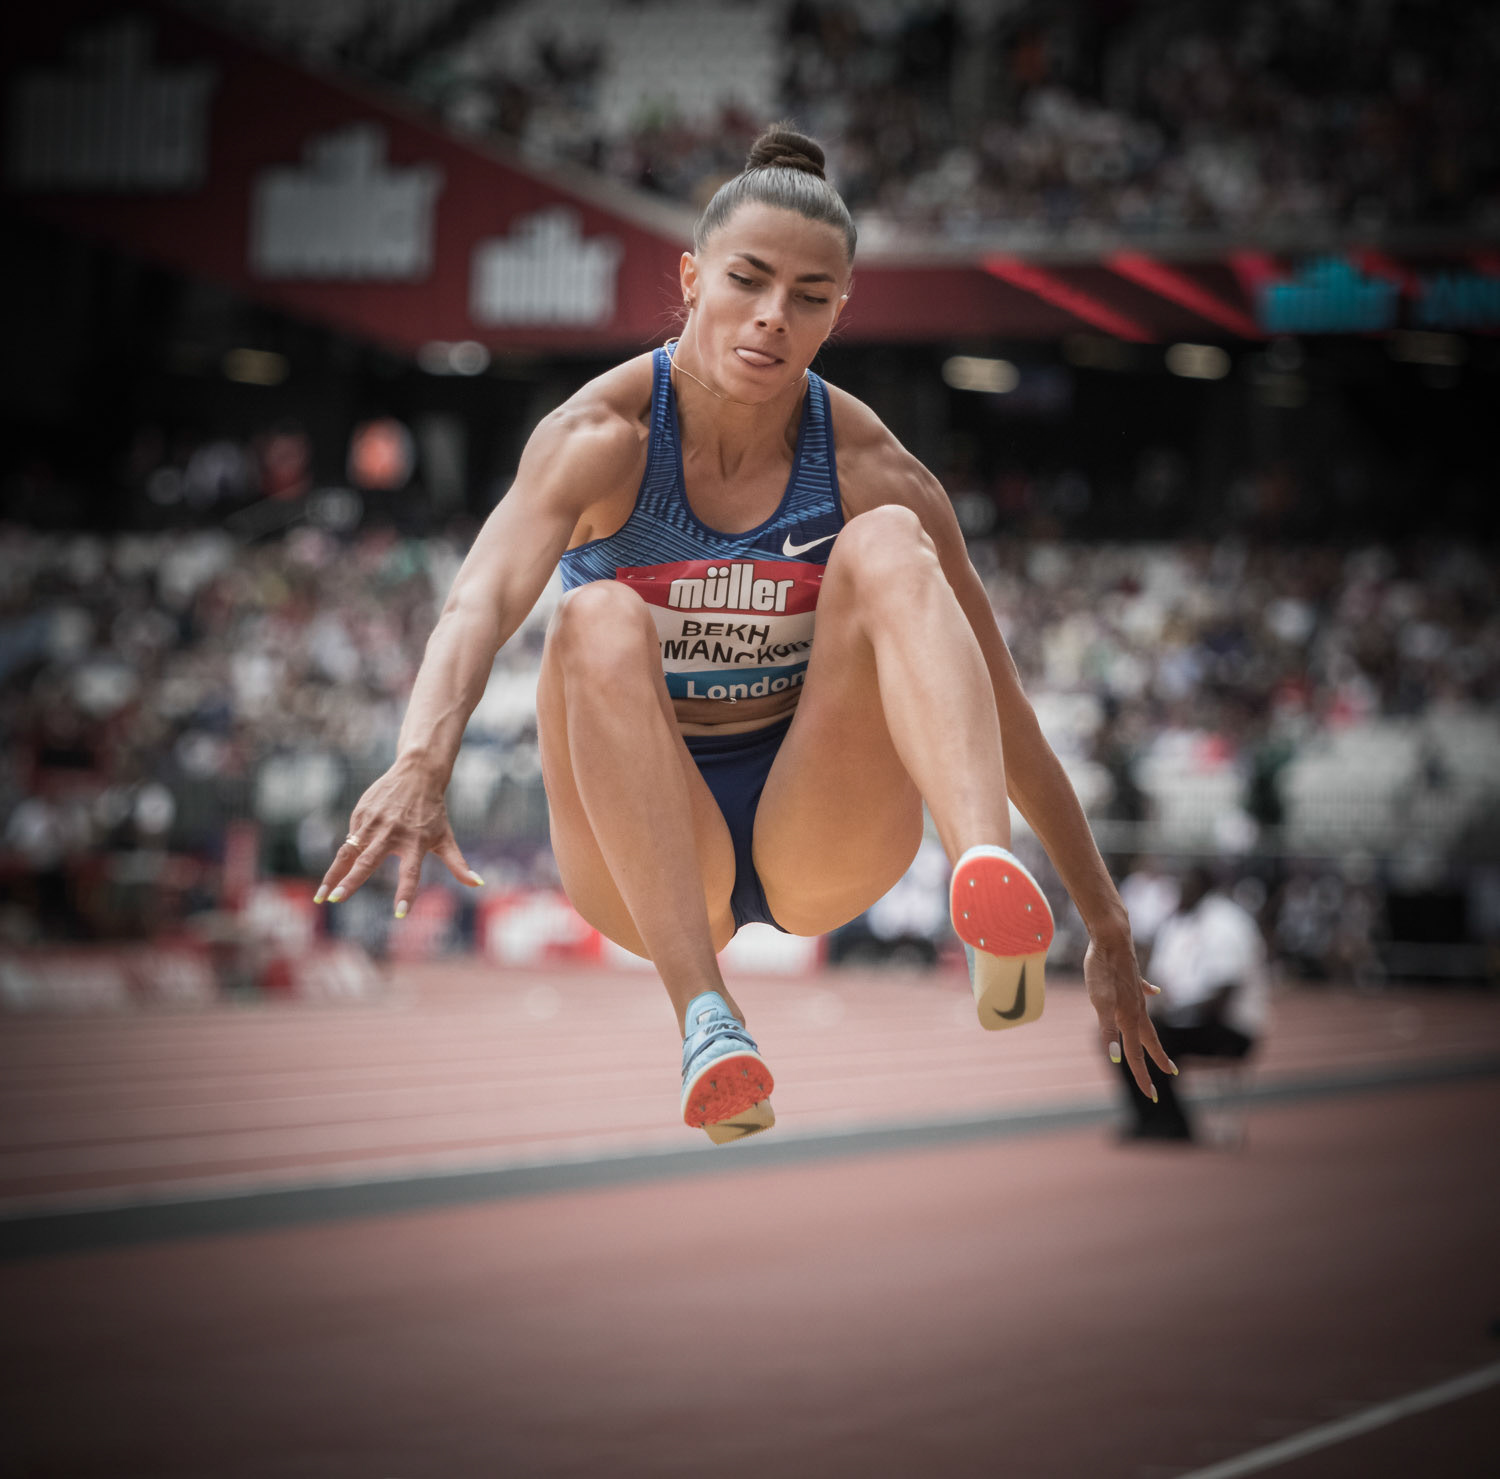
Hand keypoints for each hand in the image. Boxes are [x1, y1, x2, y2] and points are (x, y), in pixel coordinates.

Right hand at [315, 761, 481, 917]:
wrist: (417, 773)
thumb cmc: (433, 811)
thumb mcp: (446, 837)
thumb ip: (458, 864)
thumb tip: (478, 884)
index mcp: (416, 842)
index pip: (412, 872)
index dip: (407, 892)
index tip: (400, 912)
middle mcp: (393, 833)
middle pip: (369, 861)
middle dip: (351, 882)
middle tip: (337, 900)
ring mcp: (374, 822)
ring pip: (349, 852)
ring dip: (334, 875)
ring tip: (322, 896)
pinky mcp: (360, 814)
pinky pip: (349, 840)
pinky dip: (342, 859)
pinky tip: (335, 875)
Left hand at [1084, 929, 1175, 1097]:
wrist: (1111, 937)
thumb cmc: (1102, 970)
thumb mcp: (1099, 1002)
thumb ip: (1106, 1031)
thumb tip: (1116, 1058)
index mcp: (1128, 1017)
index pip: (1135, 1054)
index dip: (1142, 1077)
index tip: (1151, 1096)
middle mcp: (1137, 1008)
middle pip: (1147, 1040)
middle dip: (1155, 1061)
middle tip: (1169, 1076)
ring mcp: (1136, 993)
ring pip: (1146, 1020)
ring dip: (1152, 1036)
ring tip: (1158, 1045)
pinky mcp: (1133, 978)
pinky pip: (1144, 991)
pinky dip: (1150, 993)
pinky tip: (1155, 991)